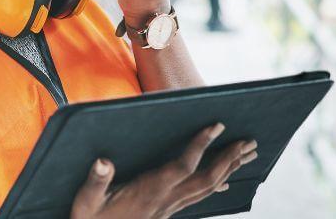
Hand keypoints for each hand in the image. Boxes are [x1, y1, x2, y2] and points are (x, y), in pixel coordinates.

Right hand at [70, 124, 257, 218]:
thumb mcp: (86, 202)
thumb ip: (96, 181)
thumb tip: (103, 162)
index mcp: (150, 190)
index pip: (183, 166)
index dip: (201, 145)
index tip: (216, 125)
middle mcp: (166, 199)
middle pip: (207, 178)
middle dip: (229, 158)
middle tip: (249, 141)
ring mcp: (170, 207)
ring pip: (208, 188)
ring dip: (229, 169)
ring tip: (247, 153)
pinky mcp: (169, 211)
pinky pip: (200, 197)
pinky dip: (217, 185)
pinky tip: (227, 181)